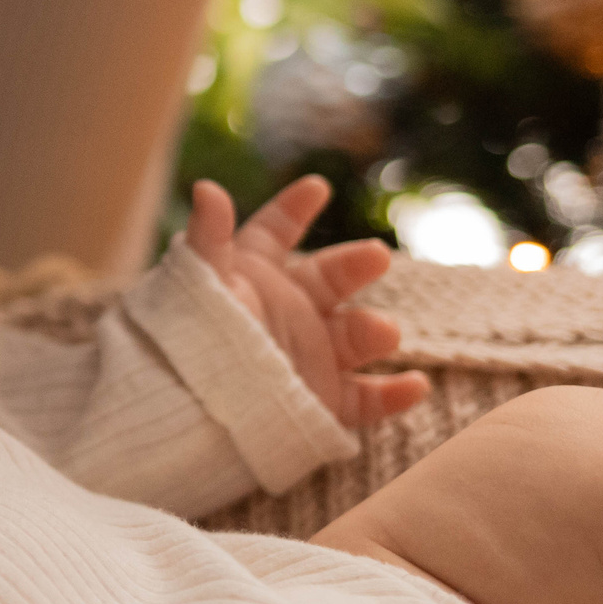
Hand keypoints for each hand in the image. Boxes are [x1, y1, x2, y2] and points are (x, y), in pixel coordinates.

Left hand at [184, 177, 428, 428]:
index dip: (292, 209)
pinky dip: (394, 395)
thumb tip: (206, 187)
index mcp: (252, 278)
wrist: (187, 416)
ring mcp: (309, 356)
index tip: (316, 187)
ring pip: (355, 336)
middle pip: (330, 278)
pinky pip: (367, 400)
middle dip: (353, 266)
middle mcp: (286, 312)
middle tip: (374, 257)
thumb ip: (207, 237)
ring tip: (381, 331)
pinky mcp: (322, 401)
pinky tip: (415, 386)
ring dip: (373, 330)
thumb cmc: (189, 343)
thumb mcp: (198, 286)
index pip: (273, 233)